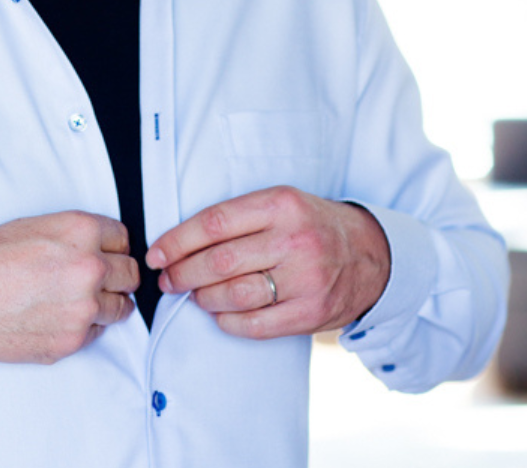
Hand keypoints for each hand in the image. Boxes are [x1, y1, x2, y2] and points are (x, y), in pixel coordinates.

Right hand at [0, 211, 139, 363]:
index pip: (122, 237)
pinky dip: (85, 326)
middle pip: (130, 273)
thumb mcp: (32, 226)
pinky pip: (97, 333)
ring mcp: (83, 308)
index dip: (111, 245)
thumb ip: (71, 236)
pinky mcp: (71, 341)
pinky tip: (60, 316)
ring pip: (122, 307)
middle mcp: (89, 268)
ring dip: (108, 302)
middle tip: (100, 277)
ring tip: (81, 299)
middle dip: (117, 274)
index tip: (106, 252)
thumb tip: (93, 247)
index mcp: (79, 231)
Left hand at [145, 187, 389, 338]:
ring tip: (193, 295)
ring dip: (203, 298)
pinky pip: (257, 324)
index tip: (156, 254)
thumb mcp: (280, 202)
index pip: (214, 223)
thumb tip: (180, 242)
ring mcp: (306, 279)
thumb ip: (238, 217)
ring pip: (235, 294)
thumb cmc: (310, 224)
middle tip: (167, 279)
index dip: (177, 241)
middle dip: (183, 273)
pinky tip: (220, 314)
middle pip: (219, 261)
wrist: (370, 253)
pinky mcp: (313, 312)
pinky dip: (229, 321)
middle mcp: (294, 240)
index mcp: (280, 204)